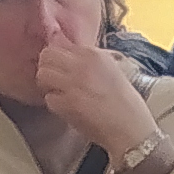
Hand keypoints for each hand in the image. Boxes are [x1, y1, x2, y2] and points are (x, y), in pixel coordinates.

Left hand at [34, 31, 158, 157]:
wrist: (132, 129)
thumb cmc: (125, 103)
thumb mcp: (110, 70)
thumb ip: (87, 59)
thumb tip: (64, 45)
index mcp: (94, 54)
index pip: (60, 44)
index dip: (58, 58)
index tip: (62, 68)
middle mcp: (82, 64)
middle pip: (47, 55)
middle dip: (47, 68)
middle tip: (55, 81)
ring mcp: (74, 83)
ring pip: (42, 75)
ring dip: (47, 85)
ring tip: (59, 94)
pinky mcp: (69, 104)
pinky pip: (49, 98)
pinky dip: (55, 105)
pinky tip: (67, 109)